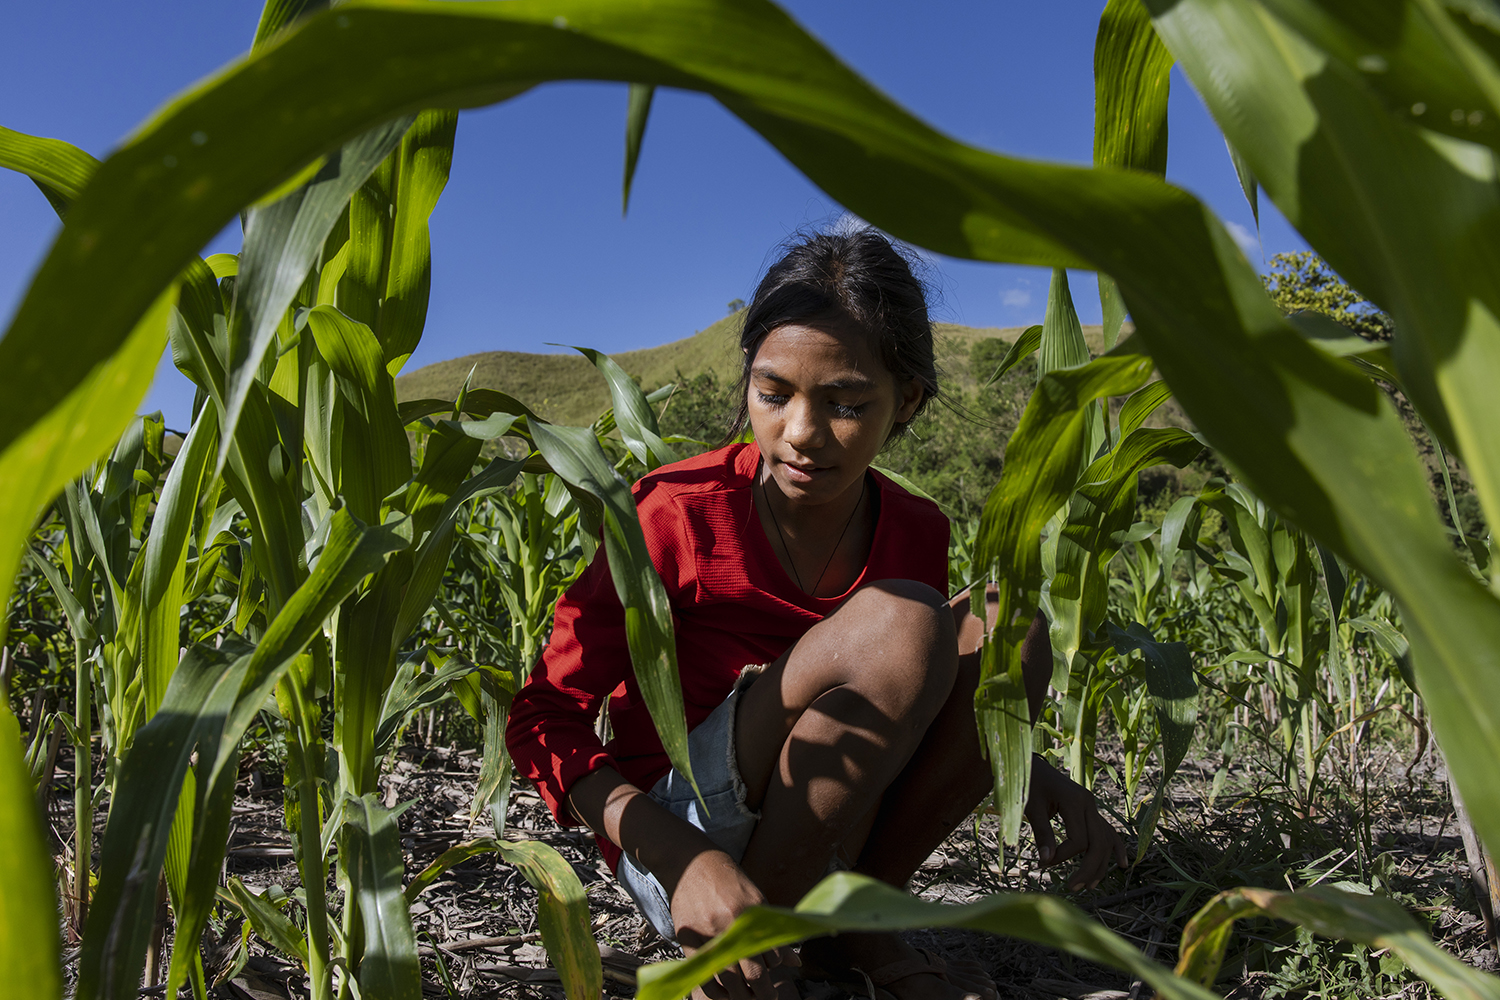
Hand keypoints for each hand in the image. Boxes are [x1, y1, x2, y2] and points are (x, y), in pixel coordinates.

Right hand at [671, 850, 799, 999]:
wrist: (693, 863)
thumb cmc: (729, 883)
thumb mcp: (756, 899)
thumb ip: (773, 931)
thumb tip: (795, 962)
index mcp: (752, 914)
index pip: (772, 957)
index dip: (775, 971)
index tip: (775, 979)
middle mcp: (731, 925)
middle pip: (753, 974)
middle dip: (763, 993)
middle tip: (766, 997)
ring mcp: (707, 934)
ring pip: (730, 981)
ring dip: (741, 996)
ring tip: (746, 997)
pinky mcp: (688, 940)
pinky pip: (705, 977)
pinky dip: (716, 992)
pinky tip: (724, 993)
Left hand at [1024, 754, 1127, 890]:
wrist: (1032, 767)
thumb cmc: (1028, 785)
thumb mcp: (1031, 807)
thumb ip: (1041, 833)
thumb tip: (1046, 862)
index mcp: (1075, 800)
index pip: (1079, 840)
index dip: (1063, 856)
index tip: (1043, 863)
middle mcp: (1089, 803)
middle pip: (1098, 843)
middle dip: (1088, 868)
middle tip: (1073, 888)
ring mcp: (1092, 806)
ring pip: (1105, 840)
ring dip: (1100, 864)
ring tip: (1089, 886)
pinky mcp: (1090, 810)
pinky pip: (1108, 831)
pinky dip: (1115, 847)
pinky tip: (1123, 864)